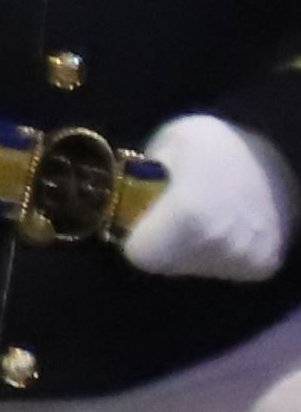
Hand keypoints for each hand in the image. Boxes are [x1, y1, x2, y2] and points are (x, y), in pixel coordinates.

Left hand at [127, 117, 294, 283]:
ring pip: (194, 269)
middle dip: (160, 244)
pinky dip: (216, 253)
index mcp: (190, 217)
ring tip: (202, 217)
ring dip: (188, 250)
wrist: (288, 154)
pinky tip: (225, 226)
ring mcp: (245, 260)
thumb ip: (142, 178)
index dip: (135, 237)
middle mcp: (218, 247)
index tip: (141, 220)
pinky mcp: (263, 267)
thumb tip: (126, 202)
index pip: (141, 255)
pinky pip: (222, 268)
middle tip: (169, 216)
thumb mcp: (170, 142)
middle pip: (166, 265)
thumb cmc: (221, 144)